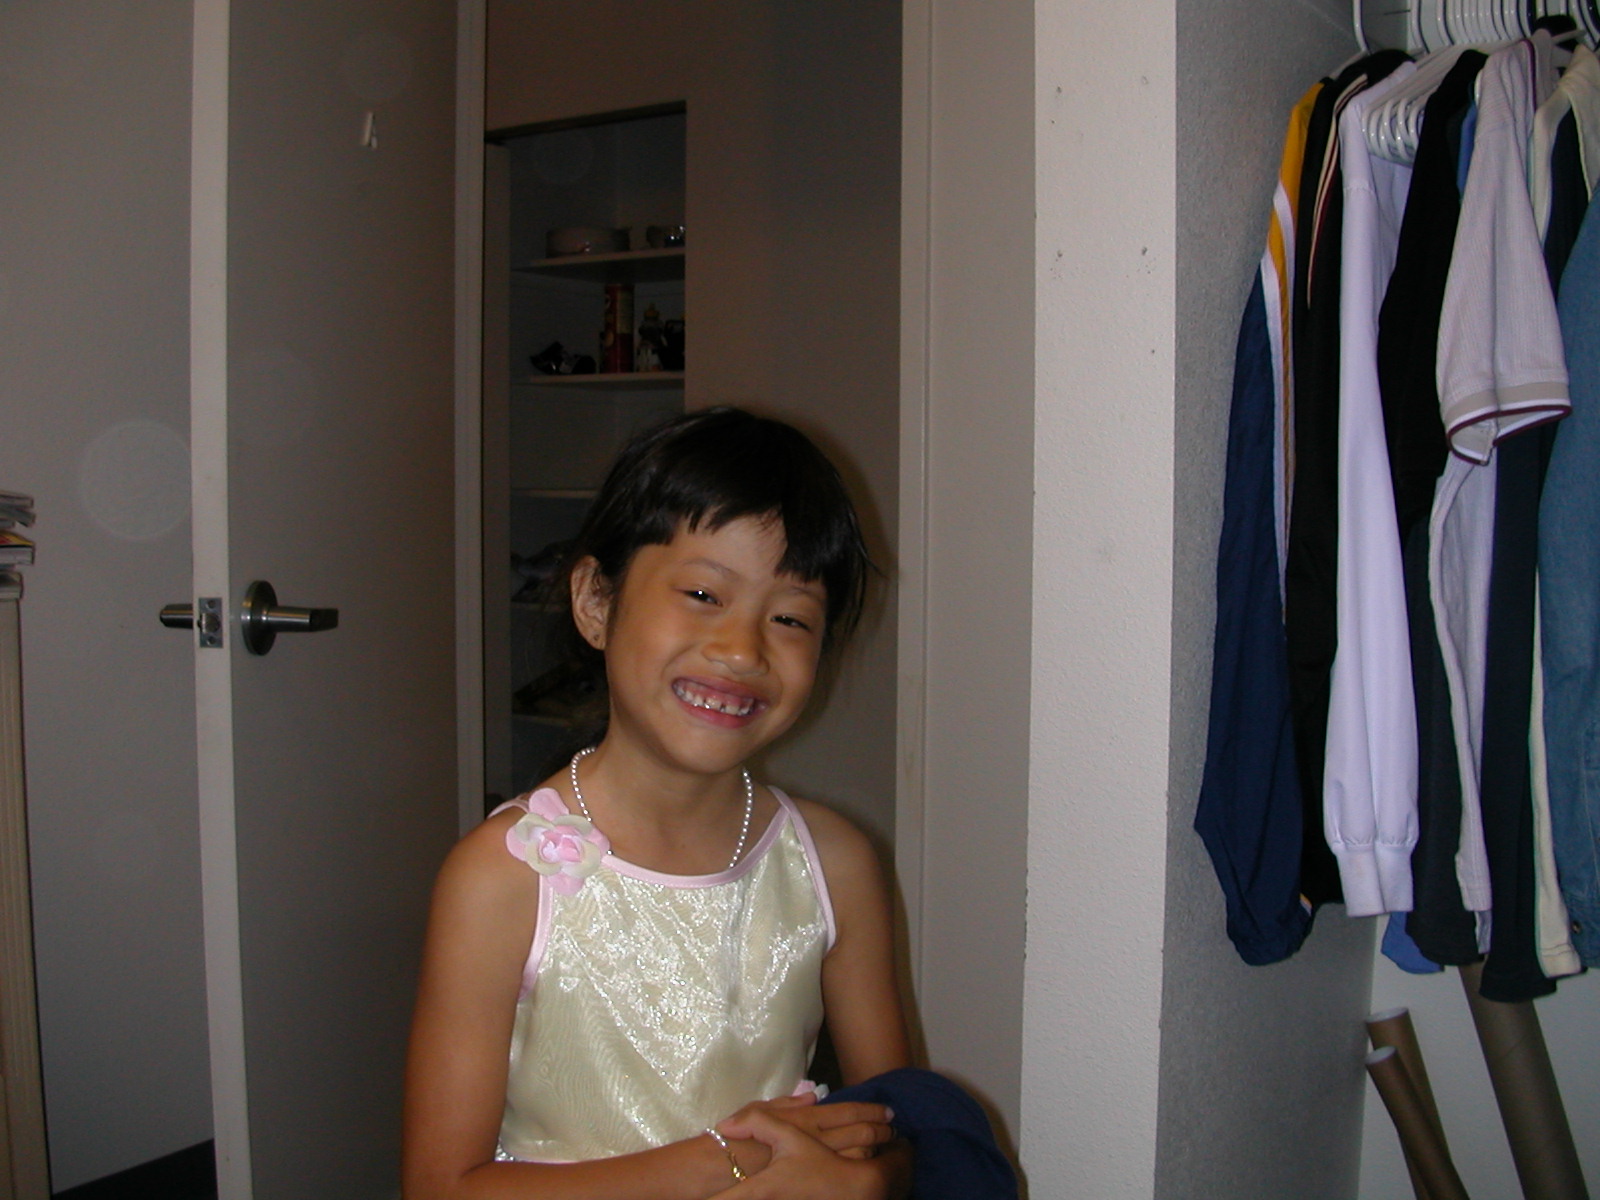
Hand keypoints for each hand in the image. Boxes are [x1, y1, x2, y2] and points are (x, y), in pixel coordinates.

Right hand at [711, 1107, 904, 1199]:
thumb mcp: (759, 1111)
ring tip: (888, 1146)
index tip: (887, 1111)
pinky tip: (865, 1167)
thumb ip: (788, 1103)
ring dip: (875, 1150)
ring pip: (859, 1156)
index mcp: (805, 1119)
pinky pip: (845, 1176)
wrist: (723, 1171)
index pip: (848, 1113)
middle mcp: (816, 1141)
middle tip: (894, 1127)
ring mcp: (816, 1166)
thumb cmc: (739, 1140)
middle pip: (861, 1134)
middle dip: (881, 1130)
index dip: (870, 1112)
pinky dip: (860, 1169)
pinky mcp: (815, 1185)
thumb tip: (813, 1096)